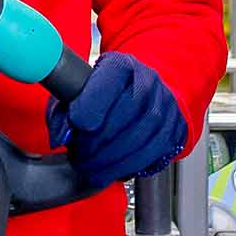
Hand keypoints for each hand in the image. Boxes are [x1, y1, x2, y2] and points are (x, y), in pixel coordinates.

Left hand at [47, 52, 189, 190]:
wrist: (145, 94)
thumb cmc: (105, 94)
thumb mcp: (78, 92)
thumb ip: (63, 111)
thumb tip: (61, 137)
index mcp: (122, 65)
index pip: (109, 80)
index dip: (90, 105)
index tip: (76, 123)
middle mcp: (148, 82)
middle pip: (124, 114)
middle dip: (96, 142)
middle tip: (79, 155)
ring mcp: (165, 107)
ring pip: (139, 139)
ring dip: (109, 160)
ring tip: (89, 166)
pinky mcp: (175, 131)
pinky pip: (151, 155)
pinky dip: (126, 167)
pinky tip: (110, 169)